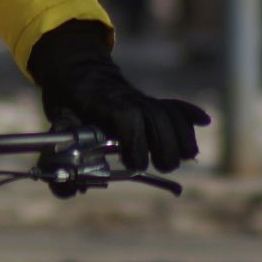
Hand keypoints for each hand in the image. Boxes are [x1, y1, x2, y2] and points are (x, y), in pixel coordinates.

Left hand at [27, 20, 209, 172]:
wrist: (76, 70)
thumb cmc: (66, 103)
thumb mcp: (57, 128)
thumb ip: (61, 163)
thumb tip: (72, 191)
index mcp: (104, 104)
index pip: (128, 118)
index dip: (136, 142)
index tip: (135, 164)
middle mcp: (128, 100)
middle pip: (156, 118)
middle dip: (164, 145)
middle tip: (162, 166)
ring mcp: (141, 100)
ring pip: (168, 113)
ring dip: (182, 135)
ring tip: (186, 156)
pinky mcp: (149, 103)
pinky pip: (173, 105)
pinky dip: (189, 113)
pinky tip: (205, 121)